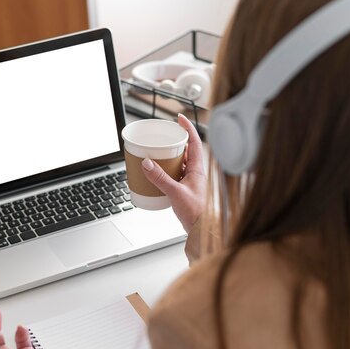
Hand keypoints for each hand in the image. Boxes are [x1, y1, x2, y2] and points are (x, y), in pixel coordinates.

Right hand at [141, 114, 205, 231]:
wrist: (201, 230)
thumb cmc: (197, 213)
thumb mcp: (175, 193)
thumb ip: (160, 178)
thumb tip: (148, 163)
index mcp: (197, 169)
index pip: (194, 142)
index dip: (187, 128)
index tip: (179, 118)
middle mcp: (195, 173)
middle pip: (184, 151)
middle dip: (173, 142)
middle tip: (161, 138)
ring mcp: (190, 181)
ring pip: (178, 163)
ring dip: (168, 157)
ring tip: (155, 154)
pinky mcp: (184, 189)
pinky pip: (174, 174)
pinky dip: (165, 171)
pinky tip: (156, 175)